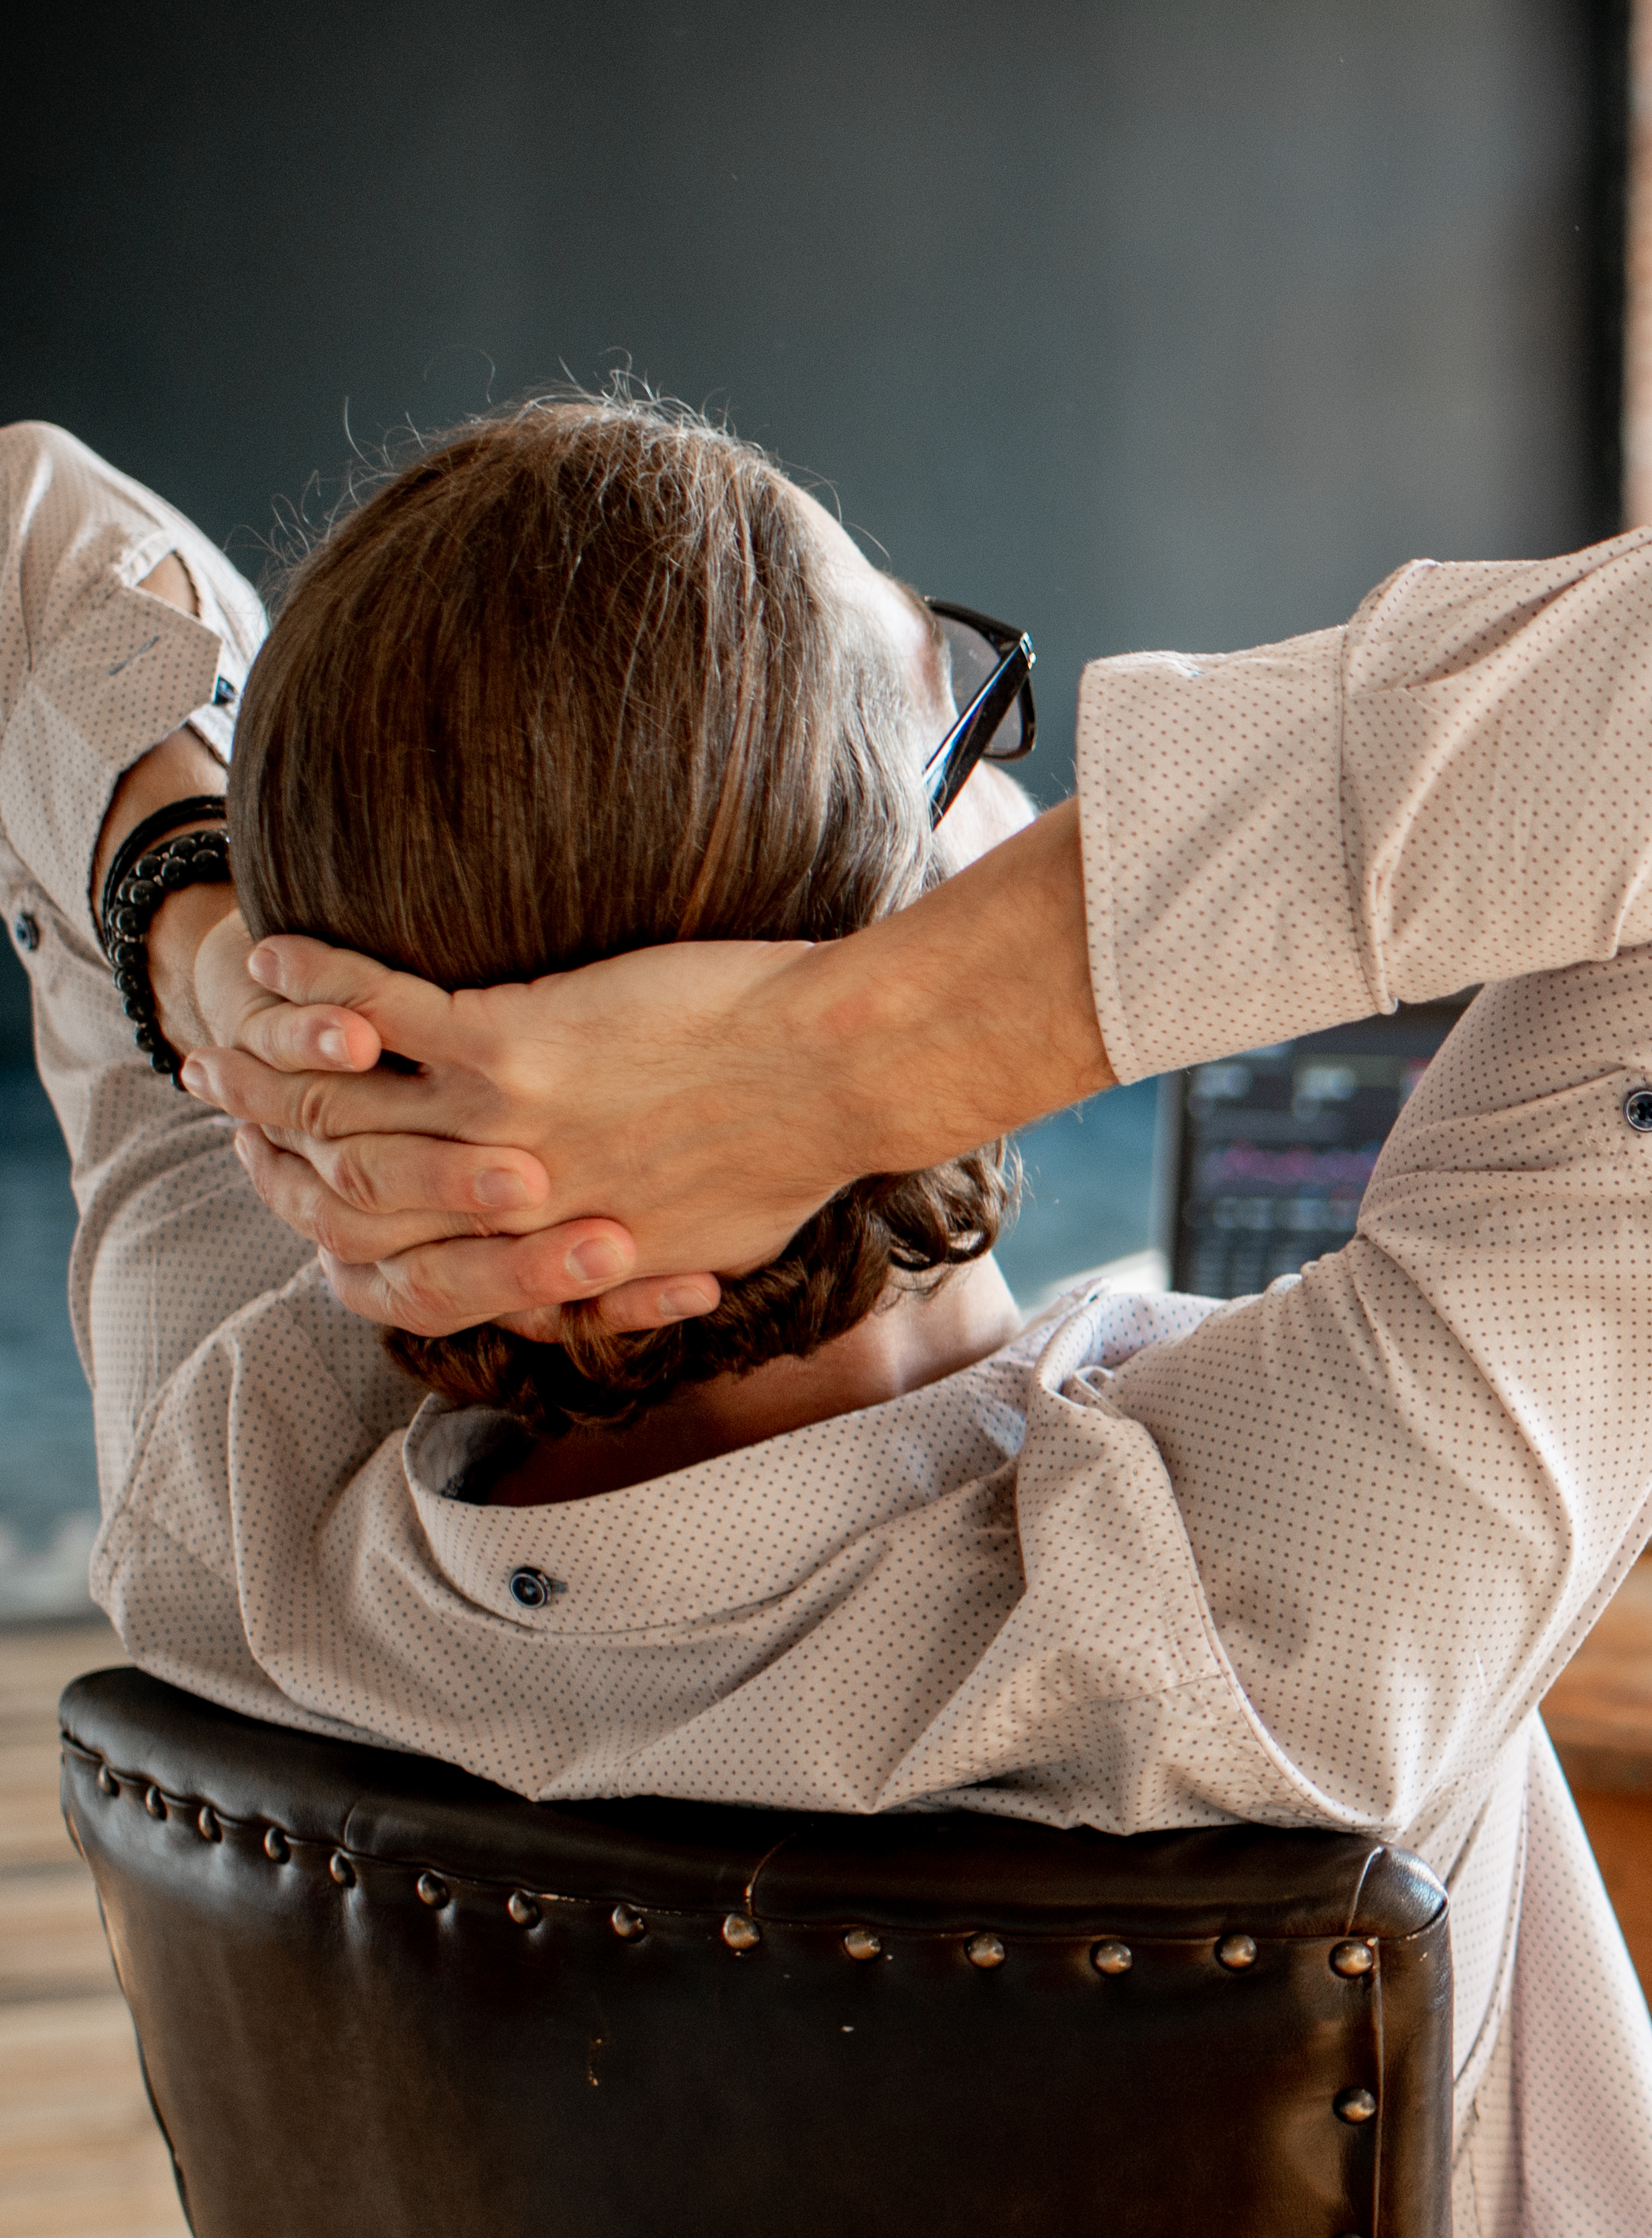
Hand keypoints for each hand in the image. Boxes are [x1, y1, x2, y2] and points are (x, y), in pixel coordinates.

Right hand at [188, 934, 843, 1339]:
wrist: (844, 1075)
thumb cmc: (802, 1152)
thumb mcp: (715, 1246)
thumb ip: (648, 1268)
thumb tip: (635, 1273)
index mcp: (554, 1260)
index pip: (411, 1279)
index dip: (346, 1243)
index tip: (307, 1203)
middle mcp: (511, 1206)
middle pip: (343, 1199)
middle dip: (270, 1154)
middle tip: (225, 1110)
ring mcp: (502, 1126)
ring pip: (339, 1109)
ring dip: (268, 1069)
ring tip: (222, 1037)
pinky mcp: (512, 1043)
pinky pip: (378, 1011)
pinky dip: (315, 985)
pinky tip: (275, 958)